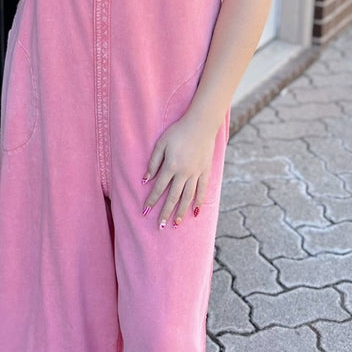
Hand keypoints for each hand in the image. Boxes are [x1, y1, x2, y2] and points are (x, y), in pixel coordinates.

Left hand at [143, 112, 217, 227]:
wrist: (201, 124)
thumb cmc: (178, 132)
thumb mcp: (161, 143)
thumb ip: (153, 162)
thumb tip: (146, 179)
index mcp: (171, 166)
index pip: (159, 188)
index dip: (151, 200)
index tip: (145, 211)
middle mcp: (184, 173)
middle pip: (173, 197)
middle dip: (166, 212)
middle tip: (160, 226)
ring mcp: (196, 173)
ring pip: (188, 197)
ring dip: (181, 211)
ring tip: (177, 223)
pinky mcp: (206, 171)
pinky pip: (202, 190)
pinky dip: (199, 201)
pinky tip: (195, 211)